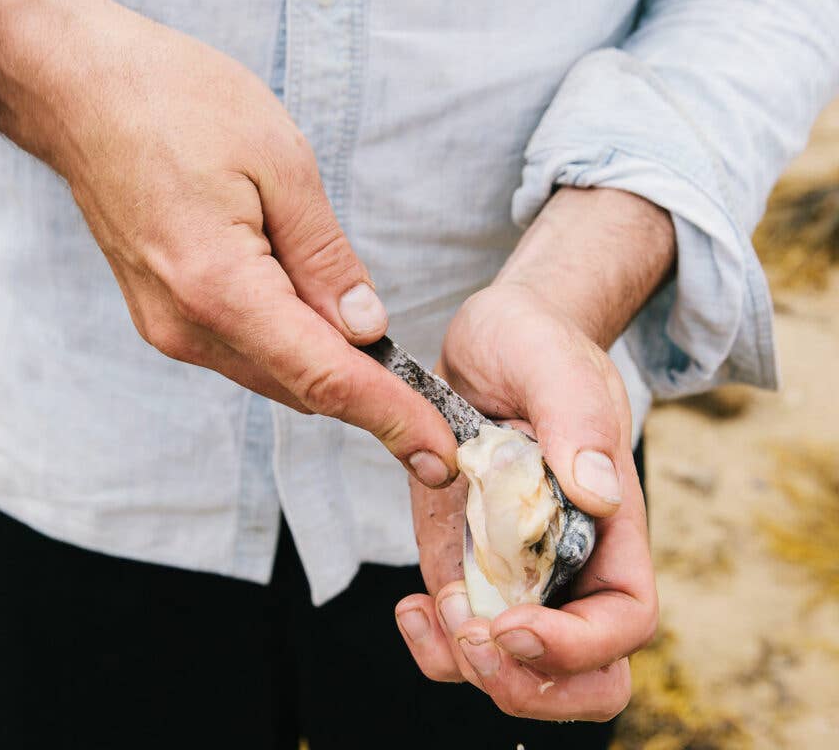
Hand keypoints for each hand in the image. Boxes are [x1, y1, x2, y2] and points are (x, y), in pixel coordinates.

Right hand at [0, 0, 457, 486]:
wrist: (80, 90)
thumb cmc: (174, 103)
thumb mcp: (280, 161)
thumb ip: (326, 258)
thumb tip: (366, 328)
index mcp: (219, 288)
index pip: (325, 378)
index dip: (392, 419)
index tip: (441, 455)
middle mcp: (187, 327)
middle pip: (301, 388)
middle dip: (369, 395)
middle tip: (428, 398)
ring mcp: (168, 328)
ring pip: (273, 374)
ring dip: (327, 366)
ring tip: (361, 323)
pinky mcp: (164, 318)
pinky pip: (244, 351)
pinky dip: (289, 346)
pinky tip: (308, 306)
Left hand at [394, 188, 670, 720]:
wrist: (488, 344)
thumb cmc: (536, 346)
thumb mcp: (554, 367)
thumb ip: (580, 421)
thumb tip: (600, 489)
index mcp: (610, 527)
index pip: (624, 623)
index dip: (578, 648)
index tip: (514, 622)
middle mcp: (566, 563)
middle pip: (581, 677)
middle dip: (528, 687)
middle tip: (472, 643)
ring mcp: (511, 569)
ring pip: (510, 669)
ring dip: (465, 667)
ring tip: (425, 612)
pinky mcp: (462, 562)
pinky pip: (457, 633)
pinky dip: (432, 641)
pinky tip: (407, 606)